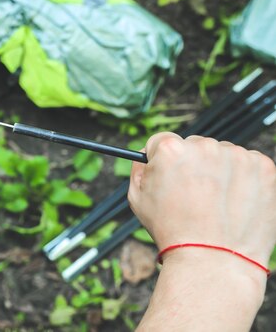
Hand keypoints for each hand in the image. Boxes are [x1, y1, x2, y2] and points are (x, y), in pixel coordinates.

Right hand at [129, 132, 275, 330]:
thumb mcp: (138, 199)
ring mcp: (237, 156)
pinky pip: (248, 165)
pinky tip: (234, 203)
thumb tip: (149, 156)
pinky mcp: (264, 168)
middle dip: (193, 166)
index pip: (163, 141)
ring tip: (216, 204)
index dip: (162, 162)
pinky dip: (243, 180)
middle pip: (195, 146)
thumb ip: (140, 170)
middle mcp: (205, 146)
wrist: (214, 261)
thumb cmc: (172, 231)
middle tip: (194, 196)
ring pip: (223, 155)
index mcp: (171, 149)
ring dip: (219, 172)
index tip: (170, 177)